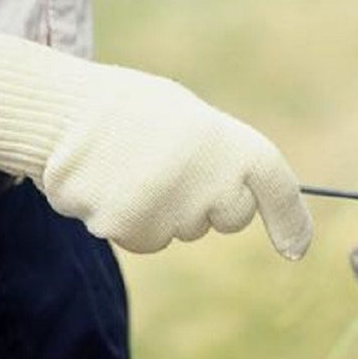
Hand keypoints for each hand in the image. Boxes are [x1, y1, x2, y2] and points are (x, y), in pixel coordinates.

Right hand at [0, 8, 312, 257]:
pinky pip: (142, 239)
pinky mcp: (130, 230)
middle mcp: (209, 181)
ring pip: (180, 231)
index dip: (290, 220)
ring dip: (161, 210)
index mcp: (230, 142)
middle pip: (228, 217)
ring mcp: (170, 210)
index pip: (277, 187)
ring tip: (129, 166)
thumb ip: (222, 158)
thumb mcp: (189, 119)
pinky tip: (108, 185)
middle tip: (169, 164)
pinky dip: (127, 220)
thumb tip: (241, 198)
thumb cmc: (129, 109)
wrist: (61, 110)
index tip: (296, 249)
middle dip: (208, 202)